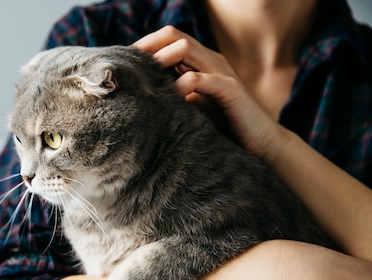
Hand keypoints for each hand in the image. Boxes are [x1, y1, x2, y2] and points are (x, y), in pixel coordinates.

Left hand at [133, 26, 281, 160]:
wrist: (258, 142)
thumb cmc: (222, 126)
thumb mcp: (191, 107)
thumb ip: (172, 96)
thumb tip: (139, 97)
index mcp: (200, 62)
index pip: (168, 39)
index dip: (144, 47)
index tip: (123, 64)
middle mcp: (210, 61)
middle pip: (174, 36)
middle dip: (147, 48)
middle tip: (128, 68)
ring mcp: (221, 72)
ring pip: (186, 49)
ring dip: (161, 59)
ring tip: (143, 78)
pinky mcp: (229, 89)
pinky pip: (201, 78)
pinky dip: (182, 84)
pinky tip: (170, 98)